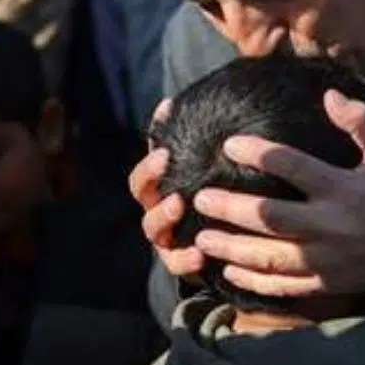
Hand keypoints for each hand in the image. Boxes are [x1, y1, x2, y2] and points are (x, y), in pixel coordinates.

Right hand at [129, 99, 205, 277]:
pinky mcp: (181, 263)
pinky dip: (185, 259)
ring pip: (152, 228)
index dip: (150, 157)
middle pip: (141, 193)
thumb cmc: (212, 195)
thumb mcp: (206, 168)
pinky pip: (176, 264)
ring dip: (162, 215)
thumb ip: (194, 140)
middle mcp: (157, 211)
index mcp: (160, 189)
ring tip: (178, 205)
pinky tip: (201, 253)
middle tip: (166, 159)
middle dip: (151, 177)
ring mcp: (166, 238)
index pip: (144, 172)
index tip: (165, 146)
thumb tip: (177, 99)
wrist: (223, 245)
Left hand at [189, 89, 364, 297]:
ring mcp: (327, 260)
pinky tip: (228, 271)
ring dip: (232, 247)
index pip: (295, 167)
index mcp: (344, 189)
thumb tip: (329, 94)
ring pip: (270, 256)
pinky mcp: (326, 284)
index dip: (259, 154)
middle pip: (271, 217)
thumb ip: (361, 121)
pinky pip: (283, 286)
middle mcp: (332, 225)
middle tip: (200, 197)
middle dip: (232, 208)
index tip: (228, 144)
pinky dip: (254, 280)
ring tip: (201, 236)